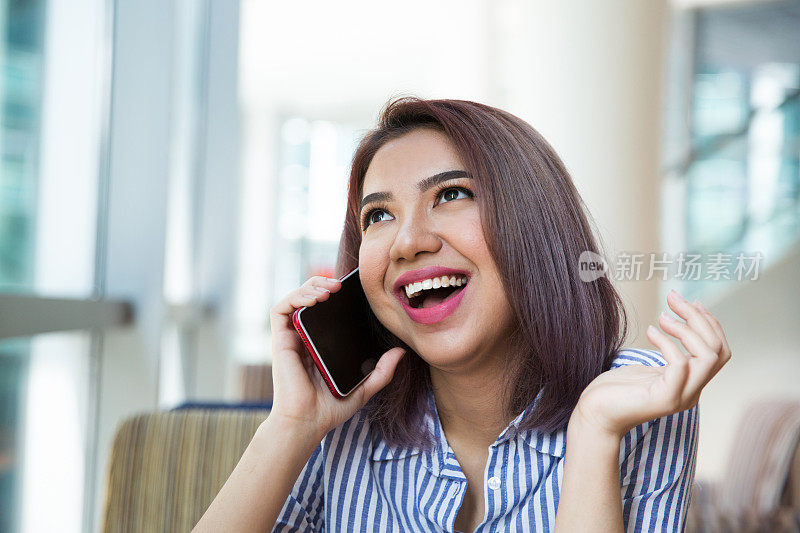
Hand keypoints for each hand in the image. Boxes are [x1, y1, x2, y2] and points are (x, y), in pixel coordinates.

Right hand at [268, 275, 405, 440]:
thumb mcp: (364, 388)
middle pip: (310, 298)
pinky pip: (281, 309)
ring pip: (296, 298)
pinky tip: (315, 298)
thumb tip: (401, 352)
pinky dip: (296, 296)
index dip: (335, 295)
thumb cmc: (330, 409)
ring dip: (311, 286)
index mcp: (321, 344)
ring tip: (331, 288)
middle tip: (341, 284)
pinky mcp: (280, 340)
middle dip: (323, 283)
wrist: (307, 423)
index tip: (353, 290)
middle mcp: (305, 337)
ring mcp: (292, 338)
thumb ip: (382, 371)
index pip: (326, 311)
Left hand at [572, 289, 731, 439]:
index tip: (690, 302)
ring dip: (687, 329)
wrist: (595, 415)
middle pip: (718, 350)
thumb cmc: (617, 389)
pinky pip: (680, 365)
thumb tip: (675, 318)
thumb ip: (668, 352)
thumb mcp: (649, 367)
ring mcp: (681, 397)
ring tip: (662, 317)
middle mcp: (692, 392)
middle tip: (673, 299)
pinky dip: (667, 343)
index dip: (709, 323)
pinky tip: (650, 331)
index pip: (720, 351)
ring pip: (708, 357)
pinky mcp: (664, 399)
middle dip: (699, 318)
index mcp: (692, 384)